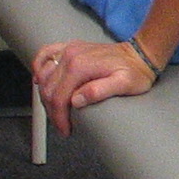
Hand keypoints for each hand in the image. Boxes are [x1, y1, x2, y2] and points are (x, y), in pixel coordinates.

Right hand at [32, 38, 152, 134]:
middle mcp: (71, 56)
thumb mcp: (124, 85)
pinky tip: (39, 79)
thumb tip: (76, 100)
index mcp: (80, 66)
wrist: (140, 54)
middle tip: (62, 125)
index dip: (59, 118)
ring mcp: (69, 50)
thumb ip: (99, 91)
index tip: (65, 130)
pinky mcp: (71, 48)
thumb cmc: (135, 71)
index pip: (59, 97)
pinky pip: (46, 53)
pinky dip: (38, 66)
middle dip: (52, 111)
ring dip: (45, 95)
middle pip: (49, 89)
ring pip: (44, 76)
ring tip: (55, 110)